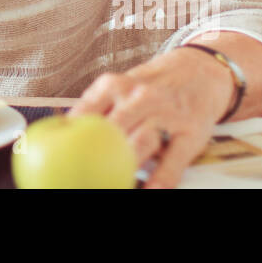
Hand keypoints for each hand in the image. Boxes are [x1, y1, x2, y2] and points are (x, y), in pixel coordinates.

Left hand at [67, 46, 233, 188]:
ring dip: (127, 166)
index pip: (86, 112)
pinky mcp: (191, 132)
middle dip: (97, 154)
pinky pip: (174, 159)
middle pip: (113, 129)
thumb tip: (62, 133)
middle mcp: (141, 96)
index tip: (61, 157)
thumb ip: (96, 107)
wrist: (200, 72)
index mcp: (115, 85)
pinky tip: (151, 190)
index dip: (71, 136)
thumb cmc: (150, 86)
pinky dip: (162, 178)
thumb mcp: (121, 84)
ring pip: (142, 142)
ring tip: (116, 182)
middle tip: (85, 175)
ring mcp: (167, 113)